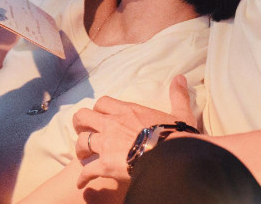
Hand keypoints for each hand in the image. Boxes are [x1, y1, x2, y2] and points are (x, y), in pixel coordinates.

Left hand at [72, 75, 195, 187]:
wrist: (172, 159)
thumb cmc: (176, 136)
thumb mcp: (180, 113)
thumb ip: (178, 95)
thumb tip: (180, 78)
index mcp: (127, 111)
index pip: (103, 103)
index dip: (98, 109)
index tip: (100, 116)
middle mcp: (112, 124)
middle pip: (83, 116)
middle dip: (80, 124)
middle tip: (83, 131)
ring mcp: (106, 144)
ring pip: (81, 142)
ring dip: (80, 150)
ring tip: (83, 157)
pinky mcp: (105, 165)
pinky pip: (87, 171)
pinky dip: (83, 177)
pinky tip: (81, 183)